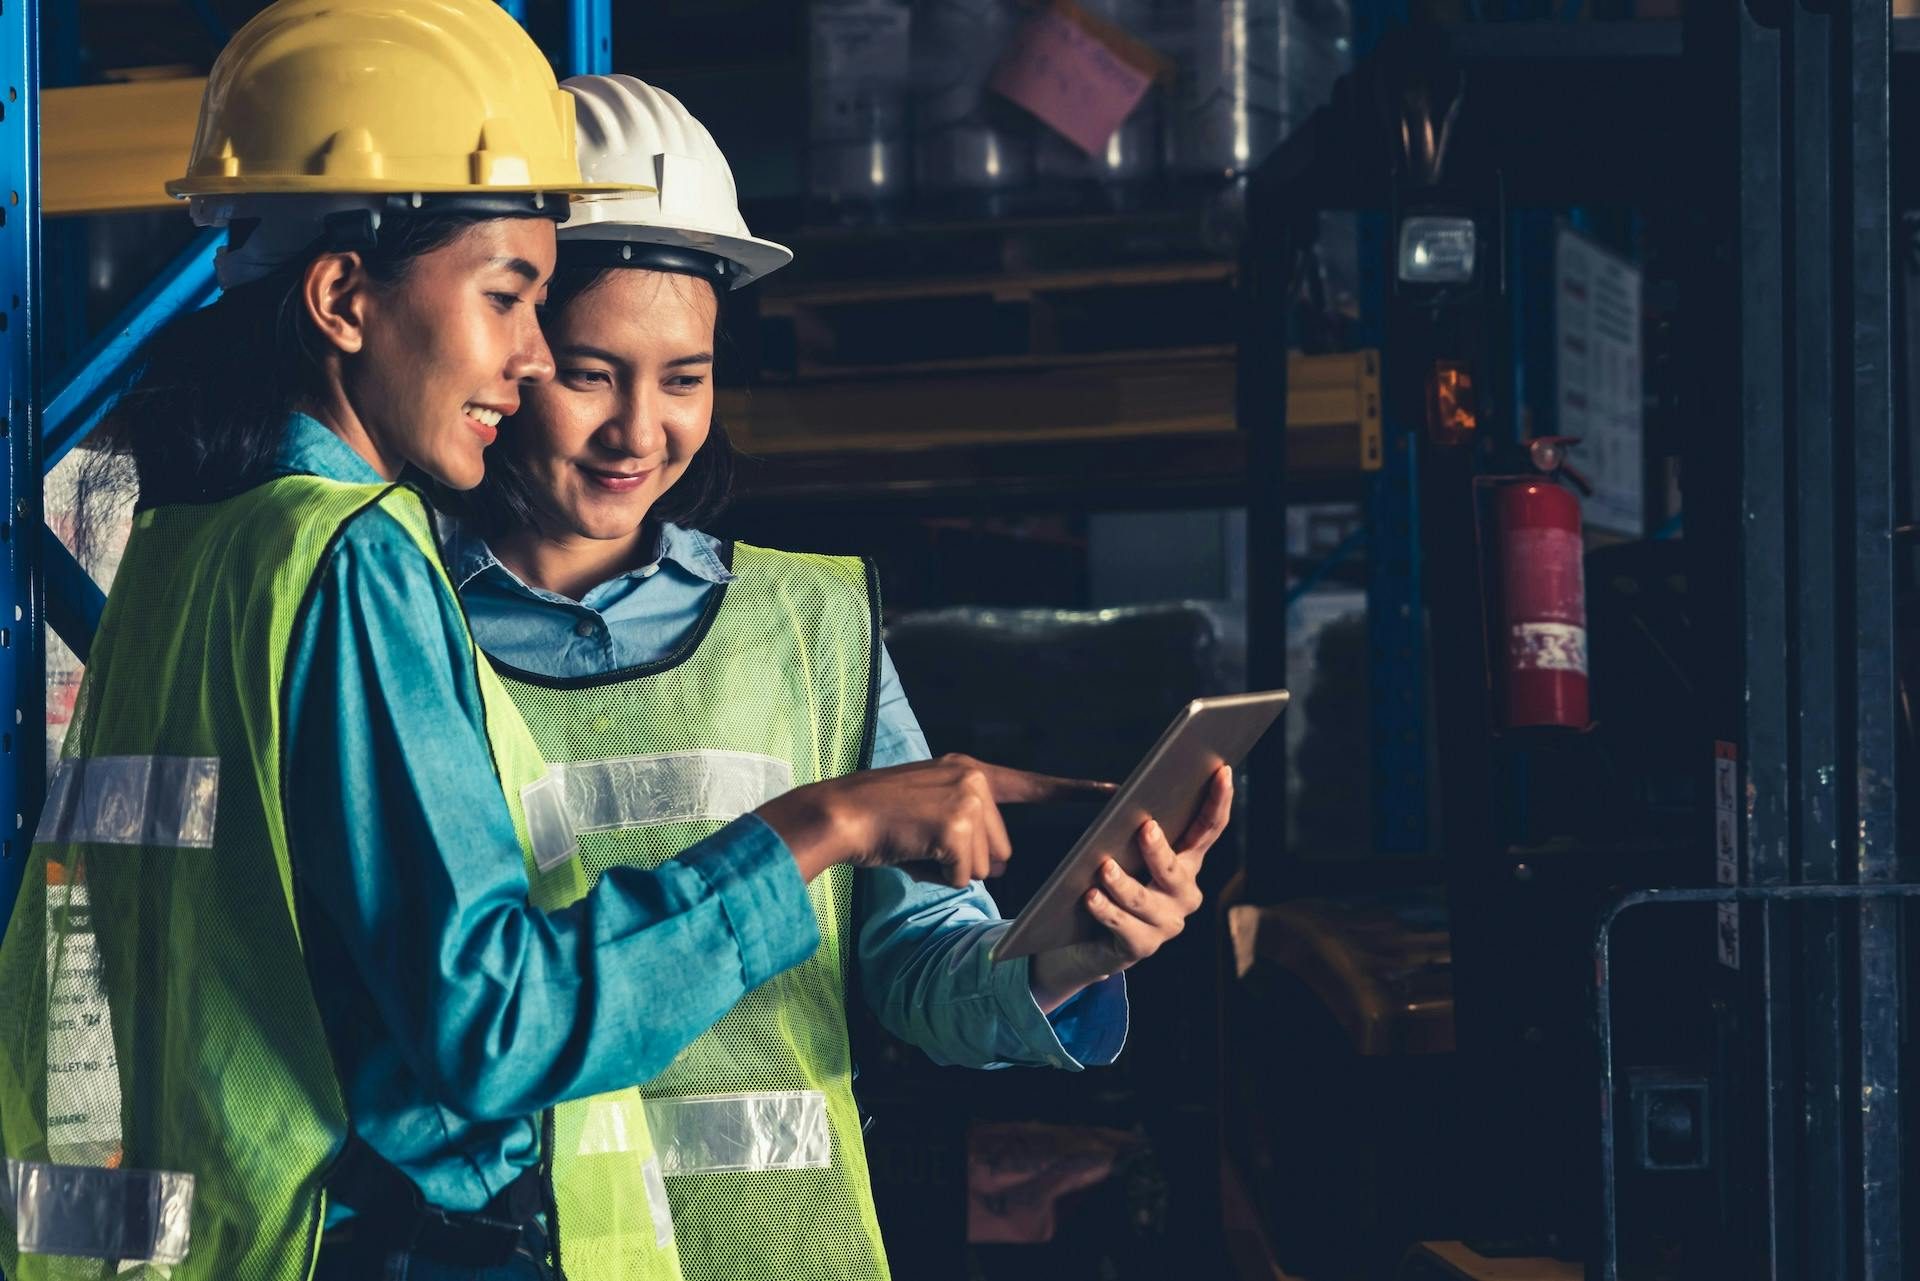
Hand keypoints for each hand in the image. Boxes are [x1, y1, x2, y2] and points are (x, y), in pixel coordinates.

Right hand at [755, 754, 1114, 888]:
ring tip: (915, 844)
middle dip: (968, 860)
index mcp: (972, 772)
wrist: (839, 814)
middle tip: (925, 842)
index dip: (1078, 791)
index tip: (1118, 790)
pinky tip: (912, 852)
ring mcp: (967, 800)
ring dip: (950, 870)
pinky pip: (963, 876)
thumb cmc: (880, 824)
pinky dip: (936, 876)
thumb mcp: (930, 810)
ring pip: (984, 866)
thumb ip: (969, 825)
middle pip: (1002, 849)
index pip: (1034, 785)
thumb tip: (997, 864)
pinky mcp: (956, 827)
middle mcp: (975, 779)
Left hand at [1027, 765, 1232, 1013]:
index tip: (1222, 771)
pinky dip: (1105, 910)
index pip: (1209, 828)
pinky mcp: (1143, 946)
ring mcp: (1167, 923)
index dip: (1219, 800)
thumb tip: (1123, 795)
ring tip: (1104, 867)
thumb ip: (1130, 826)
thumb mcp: (1123, 850)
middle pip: (1175, 868)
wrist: (1086, 939)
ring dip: (1122, 883)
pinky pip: (1124, 926)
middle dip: (1159, 850)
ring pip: (1144, 899)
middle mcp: (1184, 893)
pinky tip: (1090, 896)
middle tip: (1145, 828)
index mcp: (1186, 862)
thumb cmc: (1109, 882)